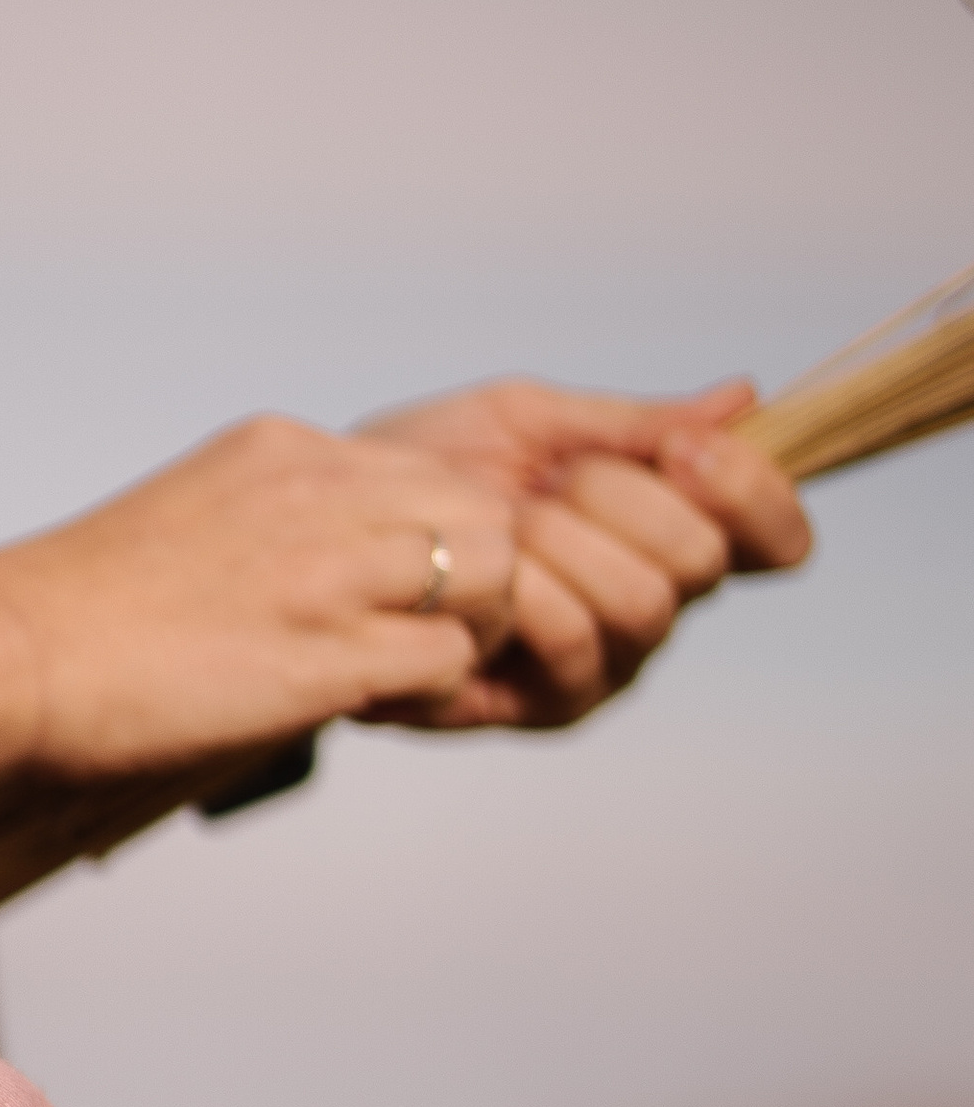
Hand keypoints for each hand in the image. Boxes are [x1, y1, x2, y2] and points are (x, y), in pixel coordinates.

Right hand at [0, 413, 523, 777]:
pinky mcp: (326, 652)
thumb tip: (293, 572)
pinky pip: (448, 656)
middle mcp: (323, 490)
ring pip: (493, 571)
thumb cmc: (74, 612)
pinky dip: (436, 690)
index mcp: (285, 449)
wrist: (11, 652)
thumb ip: (260, 521)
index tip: (397, 596)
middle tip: (434, 637)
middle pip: (482, 509)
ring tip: (414, 673)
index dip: (433, 540)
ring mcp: (330, 568)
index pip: (426, 470)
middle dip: (481, 577)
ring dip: (473, 630)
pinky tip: (379, 709)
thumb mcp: (183, 515)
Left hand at [362, 376, 810, 726]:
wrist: (333, 536)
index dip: (751, 490)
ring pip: (646, 606)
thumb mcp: (527, 424)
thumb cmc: (428, 478)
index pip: (774, 537)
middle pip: (703, 562)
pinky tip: (484, 574)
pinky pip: (576, 648)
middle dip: (624, 501)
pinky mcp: (546, 708)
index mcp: (666, 535)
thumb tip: (744, 397)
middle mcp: (651, 608)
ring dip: (570, 543)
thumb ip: (631, 423)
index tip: (682, 447)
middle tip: (549, 483)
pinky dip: (529, 594)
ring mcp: (604, 666)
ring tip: (504, 525)